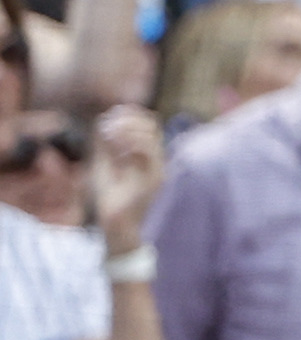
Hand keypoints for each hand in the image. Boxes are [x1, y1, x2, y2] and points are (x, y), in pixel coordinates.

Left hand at [87, 106, 163, 250]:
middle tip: (108, 126)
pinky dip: (130, 144)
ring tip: (109, 135)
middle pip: (153, 125)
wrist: (116, 224)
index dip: (131, 115)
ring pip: (151, 136)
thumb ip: (106, 145)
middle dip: (129, 119)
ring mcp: (158, 168)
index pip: (149, 124)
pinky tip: (115, 148)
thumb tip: (104, 121)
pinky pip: (148, 152)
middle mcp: (157, 159)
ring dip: (128, 130)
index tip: (110, 116)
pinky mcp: (154, 179)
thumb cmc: (110, 196)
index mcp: (148, 155)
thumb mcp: (104, 164)